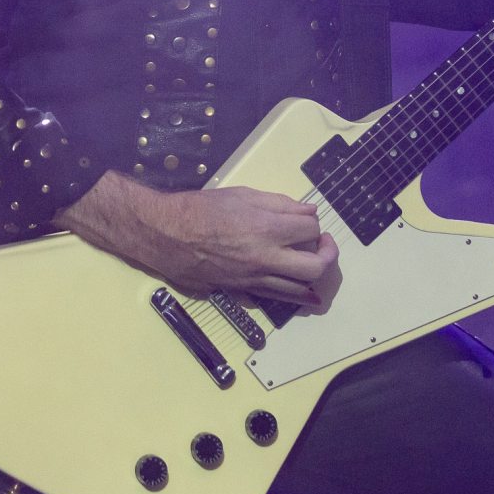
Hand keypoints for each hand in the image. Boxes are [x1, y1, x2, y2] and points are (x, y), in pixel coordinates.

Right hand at [56, 173, 339, 306]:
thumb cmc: (201, 209)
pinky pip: (277, 298)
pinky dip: (294, 295)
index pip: (311, 228)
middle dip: (327, 254)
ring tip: (311, 262)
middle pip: (316, 266)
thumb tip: (307, 210)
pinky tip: (302, 291)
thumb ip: (279, 204)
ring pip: (300, 290)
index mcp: (266, 228)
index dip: (314, 222)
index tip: (307, 219)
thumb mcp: (241, 195)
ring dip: (313, 277)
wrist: (165, 235)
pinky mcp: (243, 291)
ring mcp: (255, 279)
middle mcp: (265, 258)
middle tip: (322, 244)